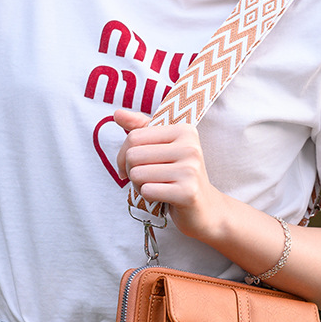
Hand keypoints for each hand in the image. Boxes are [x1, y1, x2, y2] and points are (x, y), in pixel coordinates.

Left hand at [114, 109, 223, 240]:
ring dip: (139, 186)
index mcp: (184, 130)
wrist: (203, 208)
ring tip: (156, 187)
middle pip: (133, 155)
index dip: (124, 155)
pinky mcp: (188, 192)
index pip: (134, 137)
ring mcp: (191, 170)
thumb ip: (140, 128)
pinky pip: (147, 191)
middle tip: (146, 179)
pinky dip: (147, 198)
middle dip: (131, 171)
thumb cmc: (178, 174)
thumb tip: (116, 113)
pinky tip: (162, 197)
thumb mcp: (161, 147)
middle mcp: (190, 147)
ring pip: (137, 174)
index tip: (132, 166)